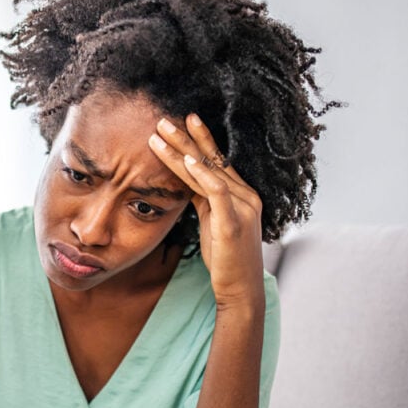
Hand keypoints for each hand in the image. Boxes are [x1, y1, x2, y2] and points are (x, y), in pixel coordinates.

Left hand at [148, 114, 264, 306]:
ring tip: (161, 134)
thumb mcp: (212, 221)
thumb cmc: (225, 258)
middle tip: (163, 118)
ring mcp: (242, 207)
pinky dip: (202, 174)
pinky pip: (217, 191)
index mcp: (241, 193)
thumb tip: (188, 180)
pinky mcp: (234, 221)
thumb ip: (204, 199)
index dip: (200, 139)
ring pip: (210, 170)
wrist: (241, 289)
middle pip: (212, 159)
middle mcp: (246, 195)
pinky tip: (188, 161)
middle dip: (187, 137)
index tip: (182, 120)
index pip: (217, 160)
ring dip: (183, 150)